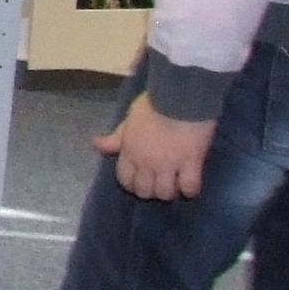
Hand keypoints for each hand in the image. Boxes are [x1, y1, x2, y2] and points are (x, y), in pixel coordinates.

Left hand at [95, 94, 215, 201]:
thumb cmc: (154, 103)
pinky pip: (190, 188)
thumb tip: (97, 144)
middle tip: (159, 181)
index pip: (125, 179)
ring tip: (176, 182)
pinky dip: (190, 188)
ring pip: (166, 193)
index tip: (140, 179)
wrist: (180, 96)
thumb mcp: (130, 118)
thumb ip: (117, 136)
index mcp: (130, 151)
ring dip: (170, 191)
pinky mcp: (192, 163)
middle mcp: (147, 162)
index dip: (132, 183)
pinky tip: (190, 181)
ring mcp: (169, 165)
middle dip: (151, 190)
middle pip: (145, 191)